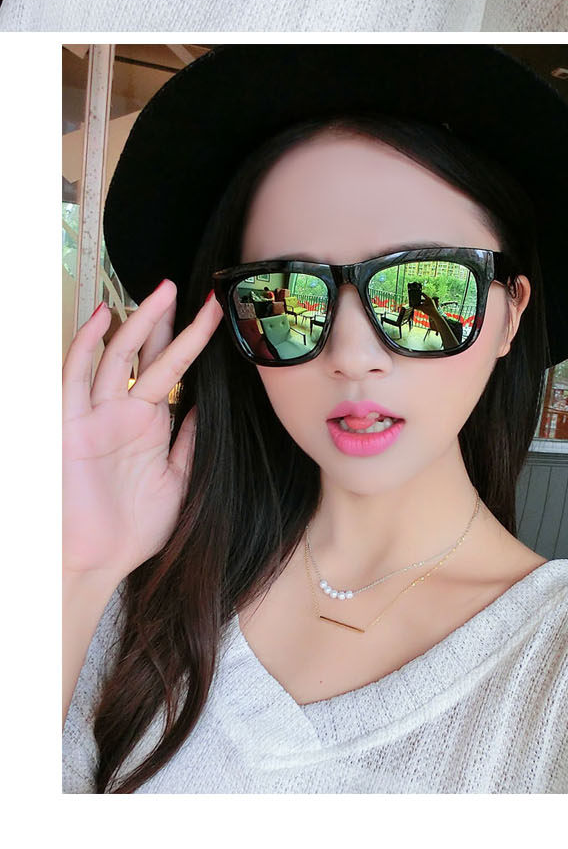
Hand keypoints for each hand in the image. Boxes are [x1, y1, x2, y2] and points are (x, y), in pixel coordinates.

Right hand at [62, 279, 222, 589]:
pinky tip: (100, 320)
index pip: (172, 369)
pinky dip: (84, 346)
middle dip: (163, 319)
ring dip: (137, 323)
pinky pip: (75, 377)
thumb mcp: (177, 483)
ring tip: (163, 292)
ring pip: (116, 357)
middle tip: (185, 285)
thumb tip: (209, 404)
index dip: (192, 339)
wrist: (94, 563)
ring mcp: (95, 414)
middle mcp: (122, 410)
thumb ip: (191, 443)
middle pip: (145, 353)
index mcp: (148, 422)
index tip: (216, 311)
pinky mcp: (69, 424)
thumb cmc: (131, 531)